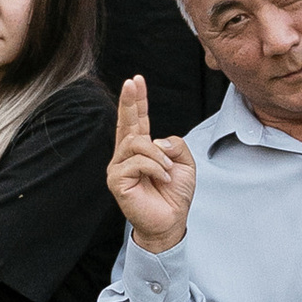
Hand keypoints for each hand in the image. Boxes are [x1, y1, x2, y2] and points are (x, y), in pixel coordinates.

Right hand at [106, 74, 195, 254]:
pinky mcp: (116, 180)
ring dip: (159, 156)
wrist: (171, 221)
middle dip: (129, 101)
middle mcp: (126, 154)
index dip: (136, 100)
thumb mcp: (185, 163)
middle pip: (127, 122)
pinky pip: (136, 162)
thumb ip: (176, 145)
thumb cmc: (174, 194)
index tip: (135, 80)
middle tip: (131, 82)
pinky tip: (162, 179)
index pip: (137, 119)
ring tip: (168, 170)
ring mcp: (119, 166)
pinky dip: (155, 168)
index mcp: (142, 148)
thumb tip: (158, 141)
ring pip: (137, 143)